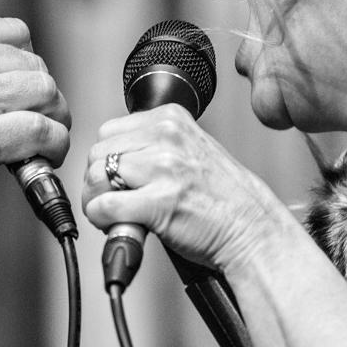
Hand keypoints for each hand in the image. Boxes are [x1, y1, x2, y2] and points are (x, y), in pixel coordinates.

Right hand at [0, 15, 69, 239]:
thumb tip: (10, 75)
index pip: (15, 32)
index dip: (25, 64)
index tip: (20, 88)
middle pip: (35, 63)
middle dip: (43, 95)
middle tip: (37, 120)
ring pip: (45, 91)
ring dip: (54, 119)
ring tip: (44, 139)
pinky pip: (41, 131)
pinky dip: (53, 145)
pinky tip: (43, 157)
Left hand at [81, 103, 286, 272]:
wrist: (251, 227)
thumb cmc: (222, 196)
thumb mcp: (190, 148)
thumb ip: (153, 143)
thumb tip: (111, 155)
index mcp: (171, 119)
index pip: (109, 130)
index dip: (106, 158)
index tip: (116, 178)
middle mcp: (166, 137)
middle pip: (97, 153)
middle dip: (97, 181)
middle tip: (113, 200)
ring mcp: (163, 168)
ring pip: (95, 177)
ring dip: (96, 201)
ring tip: (116, 214)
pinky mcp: (158, 203)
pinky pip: (104, 206)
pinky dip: (102, 220)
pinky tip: (118, 226)